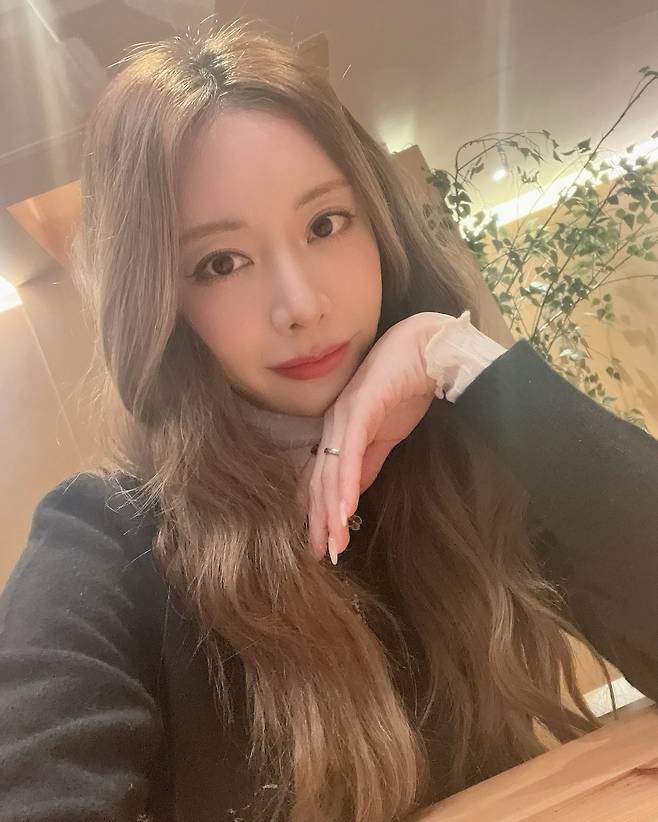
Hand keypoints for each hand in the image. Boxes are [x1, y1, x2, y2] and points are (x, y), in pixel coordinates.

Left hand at [300, 311, 452, 563]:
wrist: (427, 349)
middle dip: (320, 520)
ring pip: (330, 472)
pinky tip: (342, 511)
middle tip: (322, 554)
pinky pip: (348, 453)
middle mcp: (333, 425)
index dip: (320, 512)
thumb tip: (354, 491)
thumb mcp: (386, 436)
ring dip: (330, 512)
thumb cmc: (406, 386)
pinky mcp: (359, 410)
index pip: (324, 478)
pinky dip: (344, 484)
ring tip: (331, 544)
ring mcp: (343, 417)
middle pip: (320, 480)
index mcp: (338, 431)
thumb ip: (368, 461)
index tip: (323, 543)